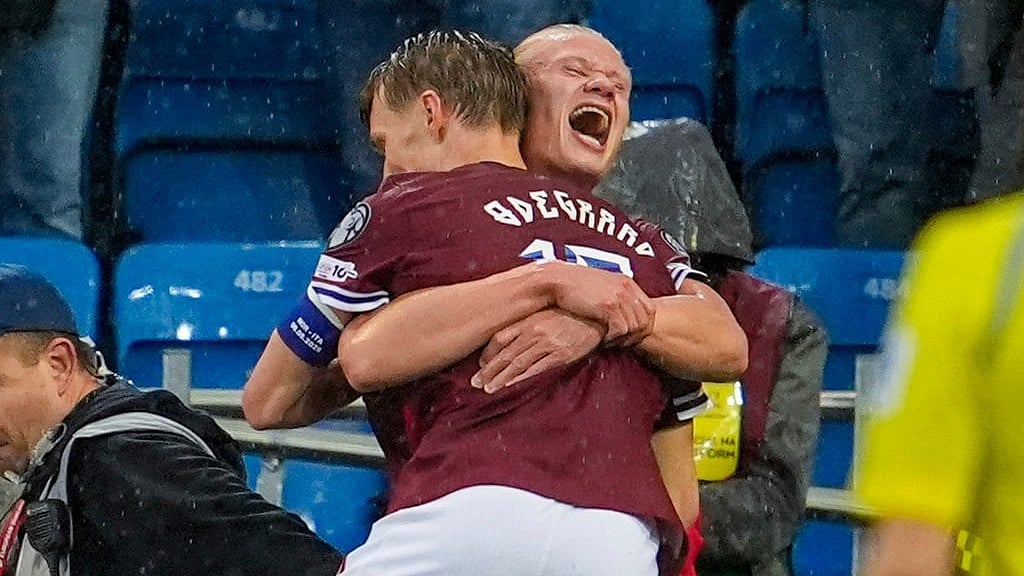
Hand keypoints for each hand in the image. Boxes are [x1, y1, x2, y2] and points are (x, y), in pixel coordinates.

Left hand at [471, 309, 603, 392]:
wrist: (598, 315)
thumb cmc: (571, 314)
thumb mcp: (546, 313)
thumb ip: (528, 323)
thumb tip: (510, 336)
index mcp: (529, 319)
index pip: (500, 337)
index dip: (488, 353)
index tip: (480, 365)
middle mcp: (534, 331)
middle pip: (505, 353)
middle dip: (489, 370)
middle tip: (476, 383)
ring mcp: (547, 343)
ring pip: (517, 363)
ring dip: (500, 377)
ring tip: (489, 389)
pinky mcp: (560, 355)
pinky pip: (536, 369)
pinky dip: (521, 378)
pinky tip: (510, 385)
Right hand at [541, 261, 655, 343]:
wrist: (556, 280)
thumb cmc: (573, 287)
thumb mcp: (600, 286)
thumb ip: (615, 297)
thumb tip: (623, 315)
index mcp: (626, 282)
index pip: (650, 310)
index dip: (642, 326)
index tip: (629, 335)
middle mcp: (626, 288)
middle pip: (645, 321)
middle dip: (635, 335)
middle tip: (620, 342)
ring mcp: (619, 296)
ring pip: (634, 327)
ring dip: (623, 338)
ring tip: (609, 340)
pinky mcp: (609, 306)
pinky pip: (621, 330)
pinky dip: (613, 338)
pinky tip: (602, 338)